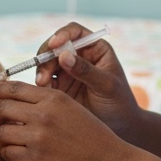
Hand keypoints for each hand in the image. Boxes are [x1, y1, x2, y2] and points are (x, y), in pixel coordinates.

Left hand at [0, 80, 128, 160]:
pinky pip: (8, 153)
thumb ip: (46, 101)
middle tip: (1, 124)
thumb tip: (17, 97)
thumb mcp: (72, 107)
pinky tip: (18, 155)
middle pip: (2, 108)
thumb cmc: (92, 135)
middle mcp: (43, 114)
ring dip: (2, 138)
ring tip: (11, 142)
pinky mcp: (36, 160)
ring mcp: (38, 137)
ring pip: (2, 132)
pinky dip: (8, 154)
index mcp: (53, 97)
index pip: (14, 88)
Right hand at [34, 22, 140, 137]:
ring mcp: (67, 71)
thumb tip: (63, 56)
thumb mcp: (107, 86)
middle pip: (55, 47)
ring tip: (42, 85)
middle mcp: (79, 56)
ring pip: (46, 63)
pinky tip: (42, 93)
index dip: (62, 35)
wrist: (119, 128)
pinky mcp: (59, 87)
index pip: (75, 32)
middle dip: (47, 57)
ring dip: (41, 71)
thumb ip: (86, 70)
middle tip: (43, 73)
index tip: (54, 45)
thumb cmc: (120, 103)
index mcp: (95, 49)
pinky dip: (40, 85)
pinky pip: (44, 81)